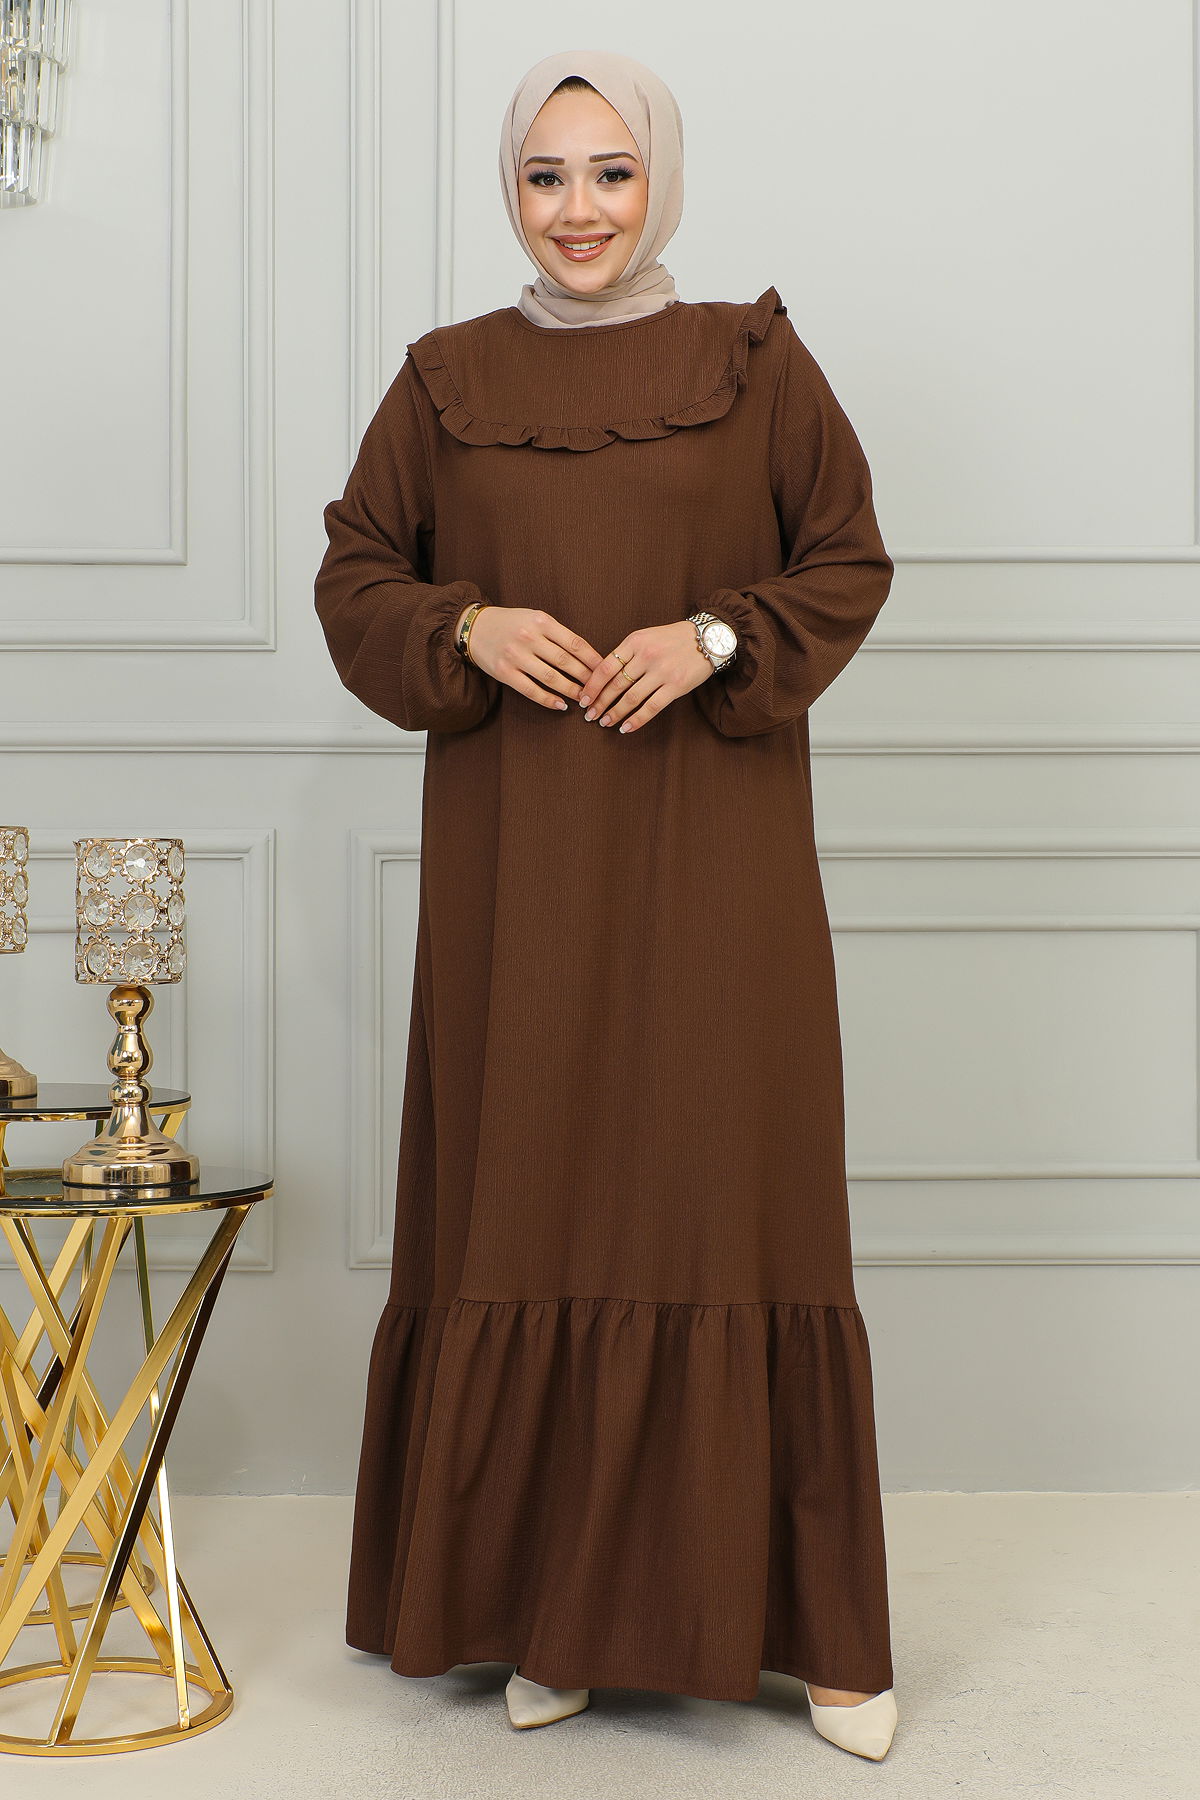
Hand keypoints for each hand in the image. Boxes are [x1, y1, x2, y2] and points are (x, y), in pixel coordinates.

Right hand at [455, 605, 601, 710]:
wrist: (474, 627)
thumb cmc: (510, 623)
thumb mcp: (534, 618)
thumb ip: (556, 633)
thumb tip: (586, 655)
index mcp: (541, 621)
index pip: (575, 643)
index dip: (593, 659)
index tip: (605, 671)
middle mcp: (529, 637)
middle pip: (566, 662)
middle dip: (586, 678)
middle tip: (599, 689)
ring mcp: (515, 656)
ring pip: (551, 678)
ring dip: (571, 691)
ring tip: (584, 699)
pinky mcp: (504, 672)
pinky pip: (531, 690)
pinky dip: (548, 700)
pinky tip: (561, 705)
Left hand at [576, 621, 714, 733]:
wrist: (708, 638)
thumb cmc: (672, 639)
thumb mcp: (645, 637)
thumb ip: (626, 654)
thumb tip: (601, 677)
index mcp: (635, 641)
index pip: (605, 667)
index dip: (592, 686)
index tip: (583, 699)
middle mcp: (647, 656)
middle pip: (615, 685)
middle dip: (599, 703)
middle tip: (589, 715)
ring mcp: (662, 672)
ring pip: (631, 698)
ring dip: (614, 713)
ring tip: (605, 722)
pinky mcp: (676, 686)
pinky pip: (651, 707)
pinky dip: (636, 720)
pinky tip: (625, 727)